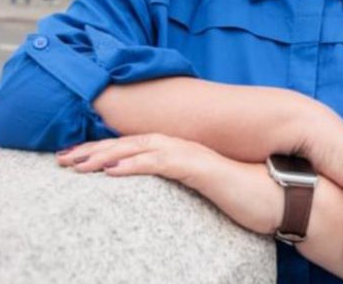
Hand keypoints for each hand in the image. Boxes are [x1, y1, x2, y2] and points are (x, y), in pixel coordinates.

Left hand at [56, 134, 280, 235]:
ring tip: (76, 165)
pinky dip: (135, 164)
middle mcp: (181, 147)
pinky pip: (162, 163)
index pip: (132, 149)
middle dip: (90, 151)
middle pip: (127, 144)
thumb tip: (159, 198)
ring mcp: (191, 154)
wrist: (282, 195)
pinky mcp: (201, 168)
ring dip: (104, 155)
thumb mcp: (205, 192)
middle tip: (59, 161)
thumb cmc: (246, 196)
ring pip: (138, 149)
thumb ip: (181, 188)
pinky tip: (112, 172)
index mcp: (179, 153)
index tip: (71, 160)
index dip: (100, 152)